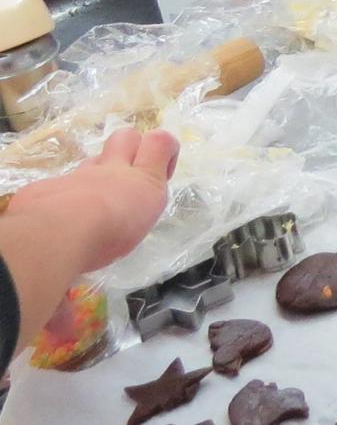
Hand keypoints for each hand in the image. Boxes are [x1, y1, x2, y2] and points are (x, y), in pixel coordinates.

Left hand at [8, 129, 178, 272]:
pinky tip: (48, 229)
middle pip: (125, 137)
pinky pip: (51, 190)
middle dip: (130, 149)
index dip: (164, 150)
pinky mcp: (42, 188)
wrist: (59, 232)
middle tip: (127, 183)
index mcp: (140, 182)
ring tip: (87, 211)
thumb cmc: (108, 236)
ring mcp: (75, 177)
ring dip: (93, 180)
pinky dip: (53, 206)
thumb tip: (63, 329)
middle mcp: (109, 172)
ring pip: (90, 163)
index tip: (161, 173)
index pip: (160, 143)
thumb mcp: (122, 249)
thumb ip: (130, 241)